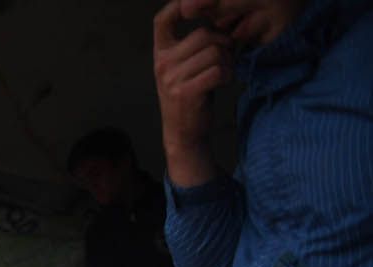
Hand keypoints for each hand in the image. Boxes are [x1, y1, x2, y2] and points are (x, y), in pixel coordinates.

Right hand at [153, 0, 232, 185]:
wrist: (183, 132)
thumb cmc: (191, 95)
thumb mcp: (185, 67)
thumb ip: (197, 44)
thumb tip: (223, 17)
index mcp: (161, 54)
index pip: (162, 20)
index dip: (178, 6)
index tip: (193, 5)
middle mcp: (163, 64)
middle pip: (203, 34)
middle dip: (223, 43)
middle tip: (227, 57)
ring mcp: (172, 79)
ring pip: (214, 52)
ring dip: (228, 61)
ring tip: (224, 72)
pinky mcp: (185, 92)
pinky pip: (218, 71)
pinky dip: (228, 75)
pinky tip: (223, 82)